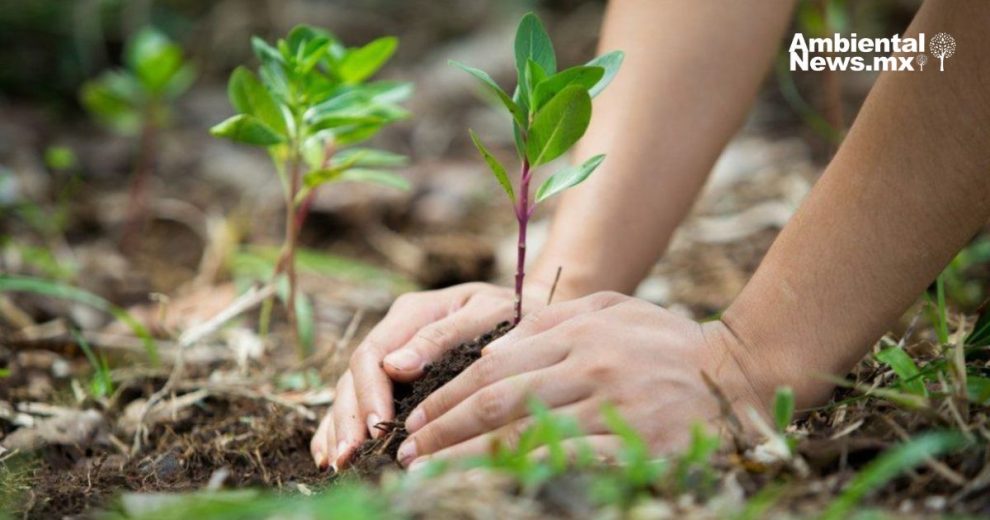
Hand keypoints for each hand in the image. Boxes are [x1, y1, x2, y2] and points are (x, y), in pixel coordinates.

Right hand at [310, 281, 552, 469]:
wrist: (528, 311)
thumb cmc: (513, 313)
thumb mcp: (485, 315)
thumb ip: (442, 336)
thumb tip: (395, 367)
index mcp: (412, 312)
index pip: (373, 354)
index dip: (370, 393)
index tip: (377, 427)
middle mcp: (395, 333)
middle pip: (355, 375)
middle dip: (349, 417)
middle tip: (350, 456)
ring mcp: (392, 354)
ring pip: (350, 390)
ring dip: (340, 426)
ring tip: (337, 462)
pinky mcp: (395, 376)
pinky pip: (359, 400)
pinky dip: (342, 426)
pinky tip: (331, 454)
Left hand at [393, 292, 784, 468]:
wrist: (742, 371)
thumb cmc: (668, 341)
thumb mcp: (611, 309)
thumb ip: (552, 323)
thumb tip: (491, 349)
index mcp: (577, 330)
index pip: (493, 366)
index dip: (447, 397)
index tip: (415, 420)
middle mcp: (589, 363)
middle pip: (497, 400)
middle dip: (443, 430)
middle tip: (407, 453)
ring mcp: (613, 404)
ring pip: (524, 435)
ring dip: (468, 460)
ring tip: (429, 476)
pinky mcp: (637, 443)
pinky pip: (568, 463)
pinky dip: (523, 475)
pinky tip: (494, 487)